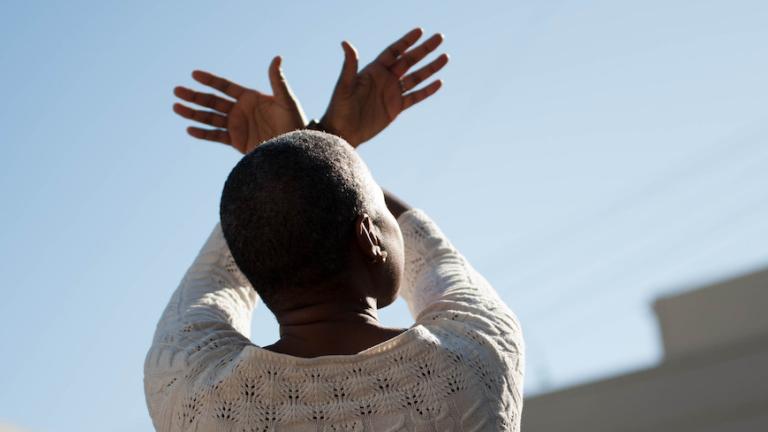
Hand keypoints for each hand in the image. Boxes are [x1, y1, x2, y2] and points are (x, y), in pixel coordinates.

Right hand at [173, 57, 306, 153]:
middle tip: (176, 90)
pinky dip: (203, 133)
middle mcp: (240, 110)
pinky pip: (216, 136)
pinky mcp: (236, 141)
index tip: (194, 74)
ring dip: (193, 113)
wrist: (293, 147)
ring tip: (176, 107)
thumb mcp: (286, 100)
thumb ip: (277, 81)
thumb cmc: (294, 122)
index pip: (225, 86)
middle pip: (212, 101)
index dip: (210, 80)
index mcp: (249, 97)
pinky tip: (189, 129)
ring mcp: (237, 125)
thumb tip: (277, 57)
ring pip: (210, 118)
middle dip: (195, 96)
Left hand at [321, 28, 448, 146]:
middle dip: (424, 49)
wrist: (343, 132)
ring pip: (416, 77)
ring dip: (430, 67)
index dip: (406, 41)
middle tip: (440, 38)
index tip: (420, 31)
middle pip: (409, 60)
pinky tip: (439, 82)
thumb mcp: (344, 85)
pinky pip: (415, 97)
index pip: (394, 51)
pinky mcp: (396, 108)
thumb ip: (349, 65)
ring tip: (445, 56)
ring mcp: (392, 93)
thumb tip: (345, 42)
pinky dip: (427, 90)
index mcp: (374, 70)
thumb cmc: (339, 108)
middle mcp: (385, 79)